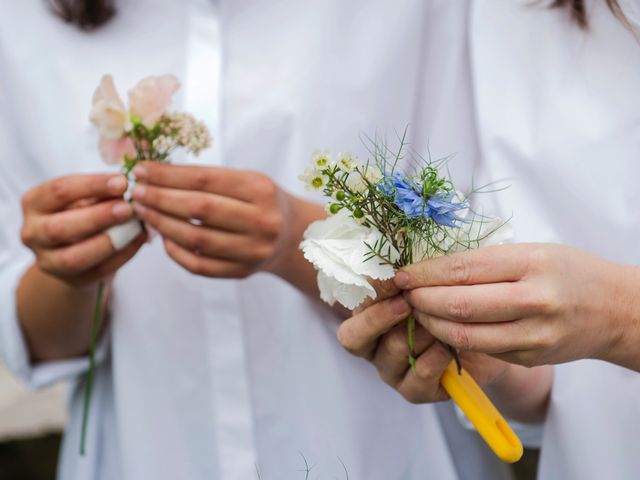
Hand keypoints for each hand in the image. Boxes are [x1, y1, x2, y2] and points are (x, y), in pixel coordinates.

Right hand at [20, 173, 145, 286]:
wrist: (75, 246)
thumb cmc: (81, 211)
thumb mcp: (83, 197)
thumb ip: (98, 193)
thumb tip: (124, 186)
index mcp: (34, 203)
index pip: (59, 191)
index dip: (92, 185)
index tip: (123, 182)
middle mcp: (32, 233)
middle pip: (60, 227)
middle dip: (98, 217)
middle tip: (128, 208)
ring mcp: (47, 261)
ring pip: (75, 257)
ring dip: (108, 242)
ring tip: (135, 227)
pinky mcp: (70, 280)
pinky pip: (97, 271)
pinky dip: (122, 256)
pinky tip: (138, 240)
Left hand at [131, 162, 293, 278]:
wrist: (294, 237)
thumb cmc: (261, 202)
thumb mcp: (247, 180)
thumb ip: (208, 179)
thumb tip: (153, 175)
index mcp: (260, 189)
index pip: (205, 180)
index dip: (168, 175)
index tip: (141, 170)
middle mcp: (261, 220)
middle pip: (199, 209)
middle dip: (160, 198)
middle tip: (136, 193)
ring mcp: (253, 250)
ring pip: (196, 239)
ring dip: (162, 224)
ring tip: (143, 212)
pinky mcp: (243, 272)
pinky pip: (200, 266)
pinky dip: (175, 252)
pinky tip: (162, 238)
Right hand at [337, 281, 509, 403]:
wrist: (489, 338)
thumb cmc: (452, 305)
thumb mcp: (432, 286)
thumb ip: (415, 278)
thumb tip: (406, 262)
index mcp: (369, 315)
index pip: (354, 306)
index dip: (370, 293)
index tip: (393, 278)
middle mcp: (374, 345)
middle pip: (354, 337)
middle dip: (379, 317)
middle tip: (406, 302)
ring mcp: (391, 370)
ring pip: (393, 351)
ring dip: (419, 333)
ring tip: (442, 320)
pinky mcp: (414, 391)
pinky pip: (418, 376)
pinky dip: (435, 358)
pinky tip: (451, 346)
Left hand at [396, 243, 639, 368]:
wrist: (614, 310)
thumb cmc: (568, 271)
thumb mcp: (532, 250)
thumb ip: (486, 260)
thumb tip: (431, 267)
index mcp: (532, 264)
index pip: (464, 270)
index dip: (425, 273)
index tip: (402, 273)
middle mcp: (534, 301)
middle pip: (459, 305)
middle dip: (421, 300)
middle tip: (403, 293)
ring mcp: (533, 335)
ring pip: (464, 335)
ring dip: (430, 324)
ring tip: (416, 311)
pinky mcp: (529, 357)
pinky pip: (480, 349)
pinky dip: (452, 339)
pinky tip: (440, 326)